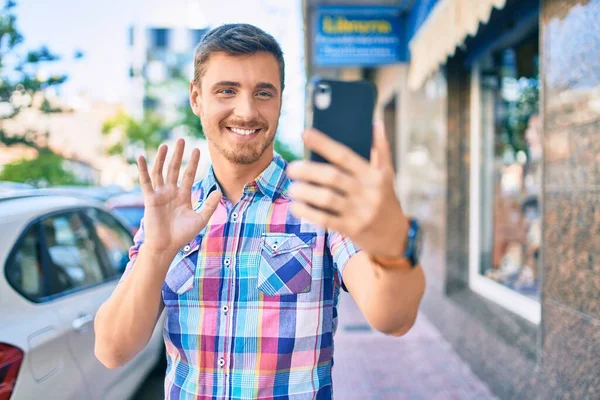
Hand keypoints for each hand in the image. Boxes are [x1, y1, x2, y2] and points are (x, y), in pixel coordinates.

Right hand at [137, 138, 220, 252]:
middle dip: (178, 155)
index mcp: (183, 195)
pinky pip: (146, 181)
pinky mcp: (150, 198)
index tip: (197, 149)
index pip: (188, 175)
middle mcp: (171, 192)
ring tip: (166, 145)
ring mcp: (160, 194)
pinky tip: (142, 157)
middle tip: (181, 139)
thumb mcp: (200, 219)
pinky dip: (143, 169)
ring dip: (162, 158)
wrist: (166, 246)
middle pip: (175, 169)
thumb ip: (210, 205)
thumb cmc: (182, 235)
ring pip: (161, 172)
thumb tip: (219, 191)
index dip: (193, 163)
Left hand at [286, 123, 408, 257]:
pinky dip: (308, 213)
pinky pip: (326, 219)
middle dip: (308, 171)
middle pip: (332, 177)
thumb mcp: (388, 175)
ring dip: (305, 192)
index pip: (344, 155)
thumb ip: (381, 150)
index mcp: (374, 175)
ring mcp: (360, 212)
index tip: (304, 134)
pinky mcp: (352, 229)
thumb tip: (375, 122)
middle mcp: (367, 192)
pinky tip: (296, 207)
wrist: (396, 237)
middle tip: (291, 168)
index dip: (323, 144)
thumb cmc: (386, 201)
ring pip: (327, 199)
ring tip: (292, 188)